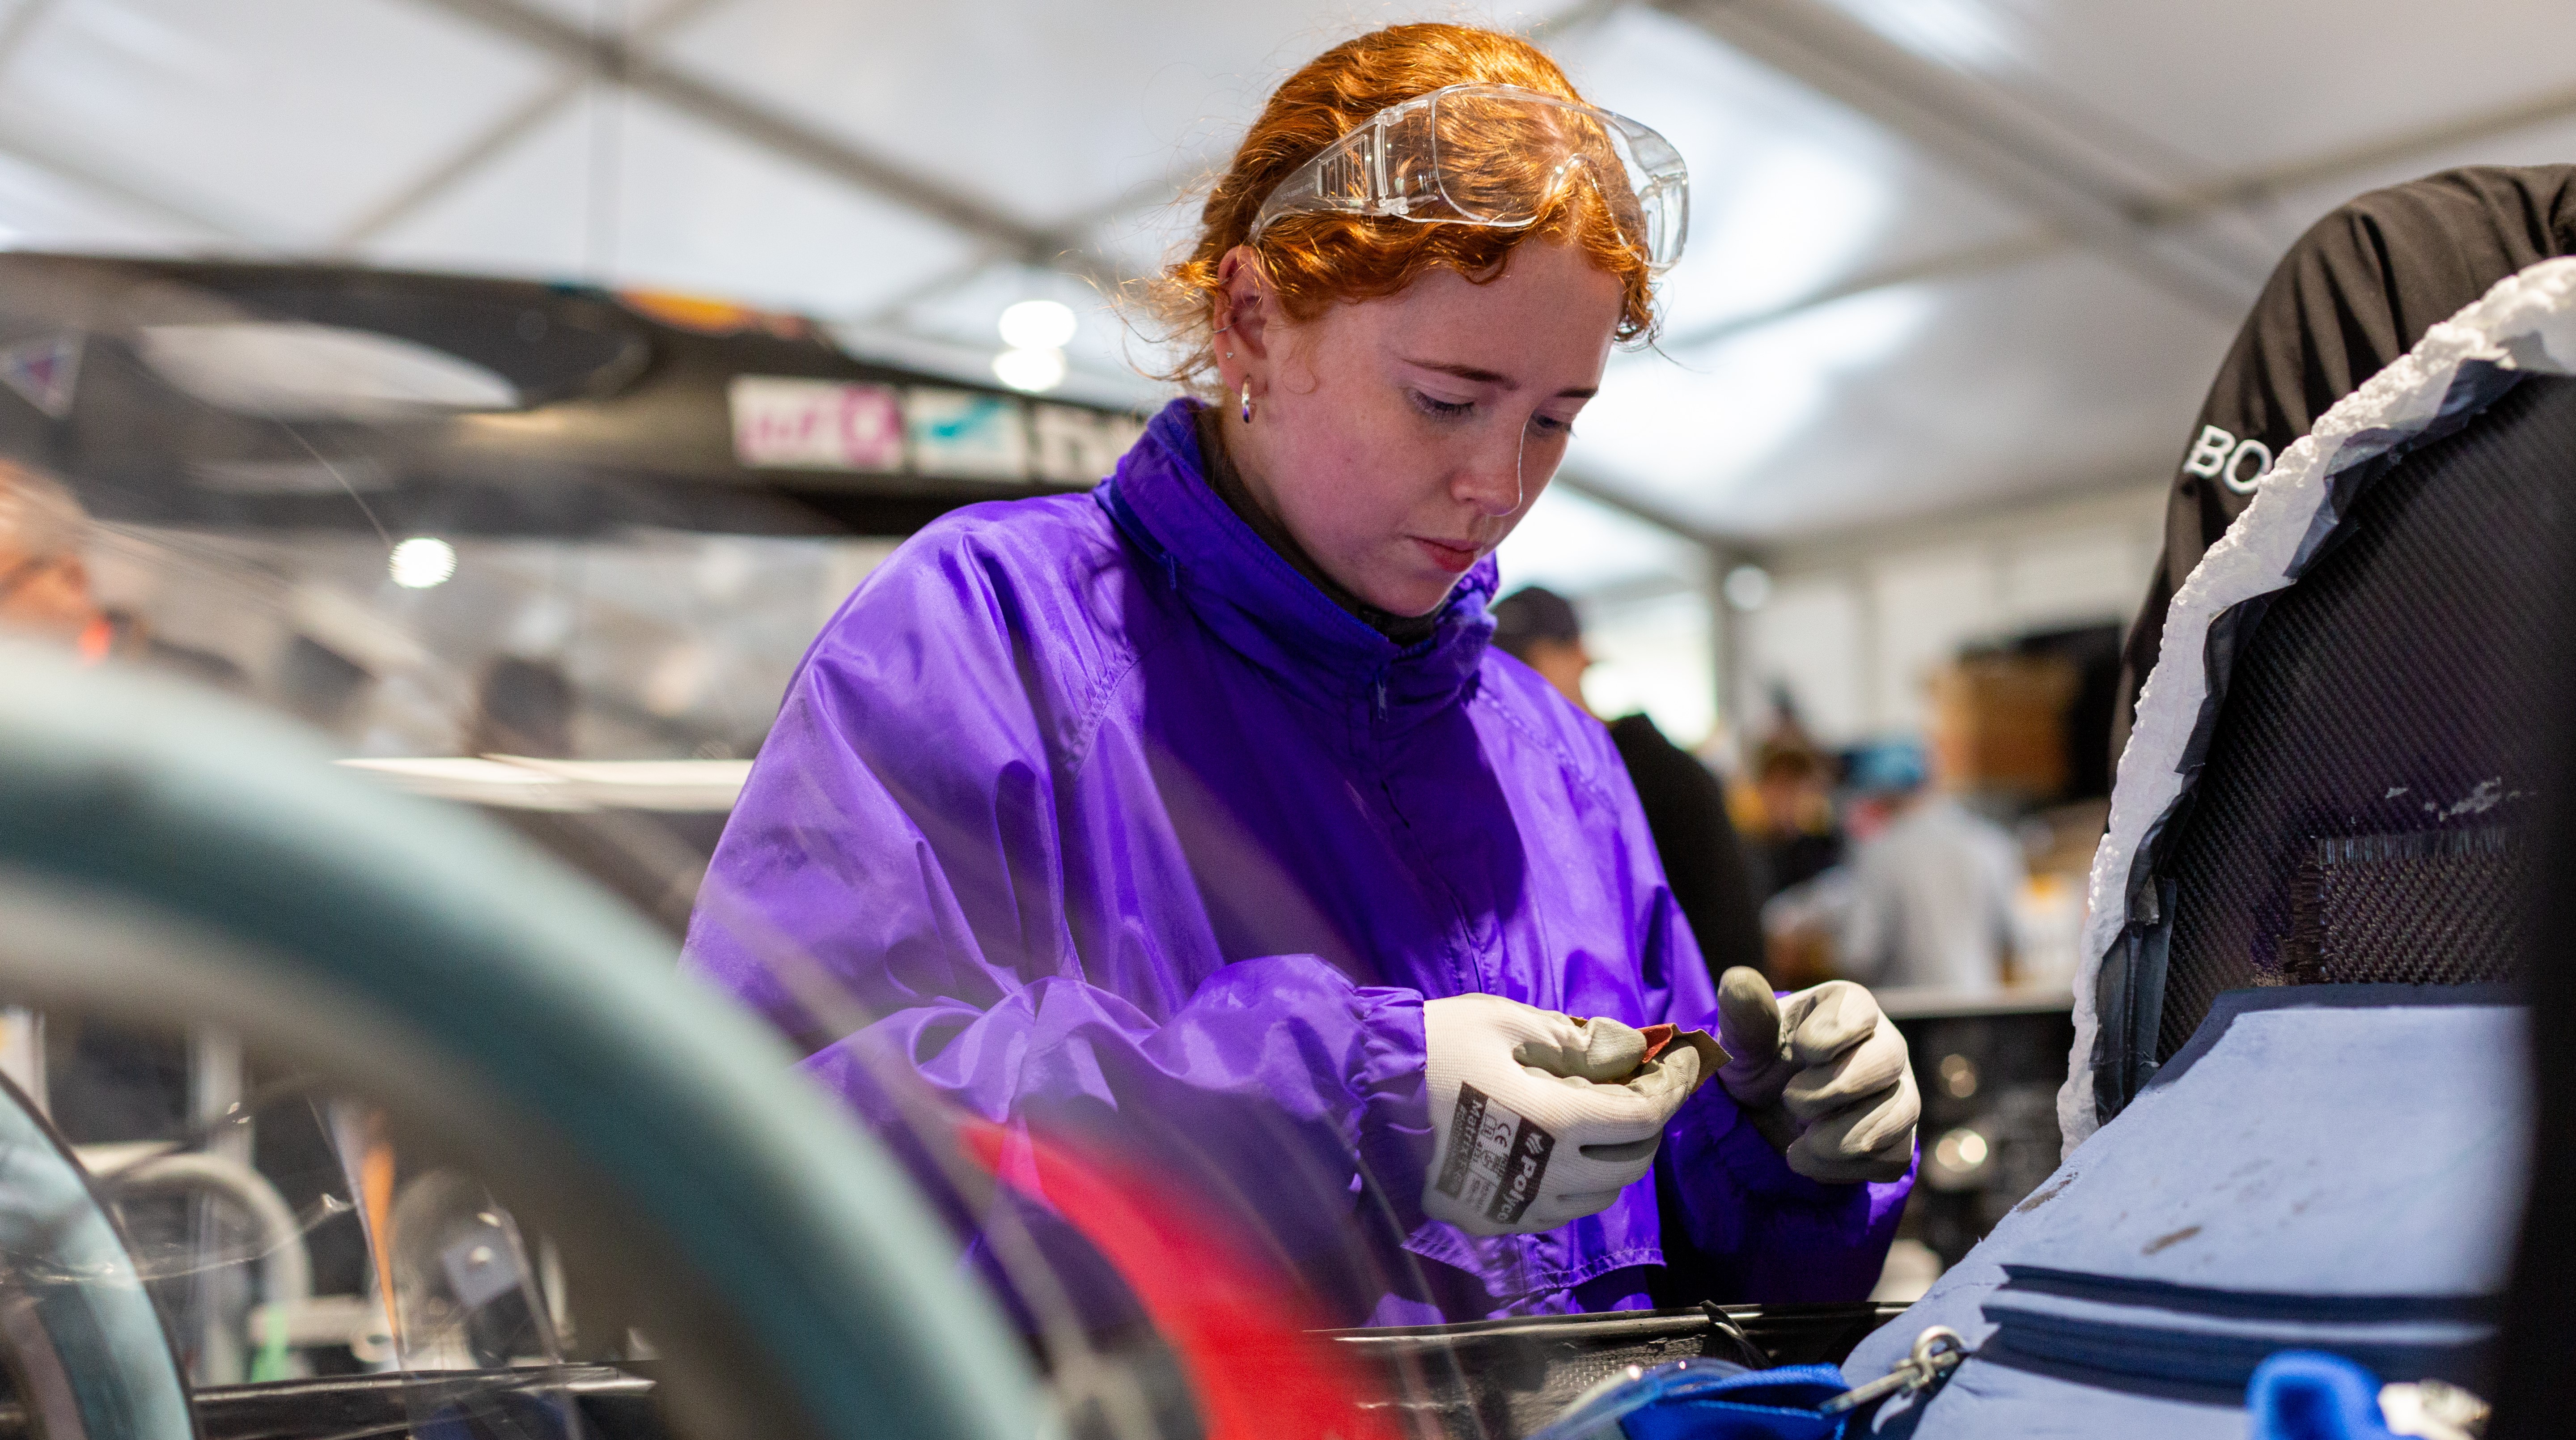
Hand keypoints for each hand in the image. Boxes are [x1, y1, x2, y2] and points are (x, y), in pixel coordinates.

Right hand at [1420, 994, 1722, 1235]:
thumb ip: (1574, 1038)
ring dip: (1614, 1157)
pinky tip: (1555, 1148)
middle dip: (1651, 1122)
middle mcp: (1546, 1177)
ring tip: (1599, 1116)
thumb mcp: (1504, 1021)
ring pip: (1599, 1196)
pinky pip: (1554, 1211)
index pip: (1645, 1115)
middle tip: (1643, 1084)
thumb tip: (1626, 1051)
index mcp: (1555, 1122)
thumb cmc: (1430, 1048)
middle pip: (1633, 1162)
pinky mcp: (1489, 1222)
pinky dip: (1573, 1182)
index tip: (1690, 1061)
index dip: (1676, 1087)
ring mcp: (1516, 1206)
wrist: (1354, 1100)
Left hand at [1712, 969, 1918, 1183]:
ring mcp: (1899, 1094)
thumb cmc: (1757, 1065)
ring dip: (1839, 1135)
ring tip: (1799, 1139)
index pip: (1860, 1009)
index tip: (1800, 1052)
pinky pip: (1892, 1157)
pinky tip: (1810, 1156)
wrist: (1764, 1119)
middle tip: (1791, 1100)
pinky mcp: (1899, 1140)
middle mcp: (1884, 1046)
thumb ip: (1744, 1015)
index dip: (1828, 1034)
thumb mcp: (1742, 1042)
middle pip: (1887, 1059)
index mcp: (1847, 1007)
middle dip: (1832, 1088)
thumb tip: (1738, 980)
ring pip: (1899, 1113)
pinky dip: (1844, 1167)